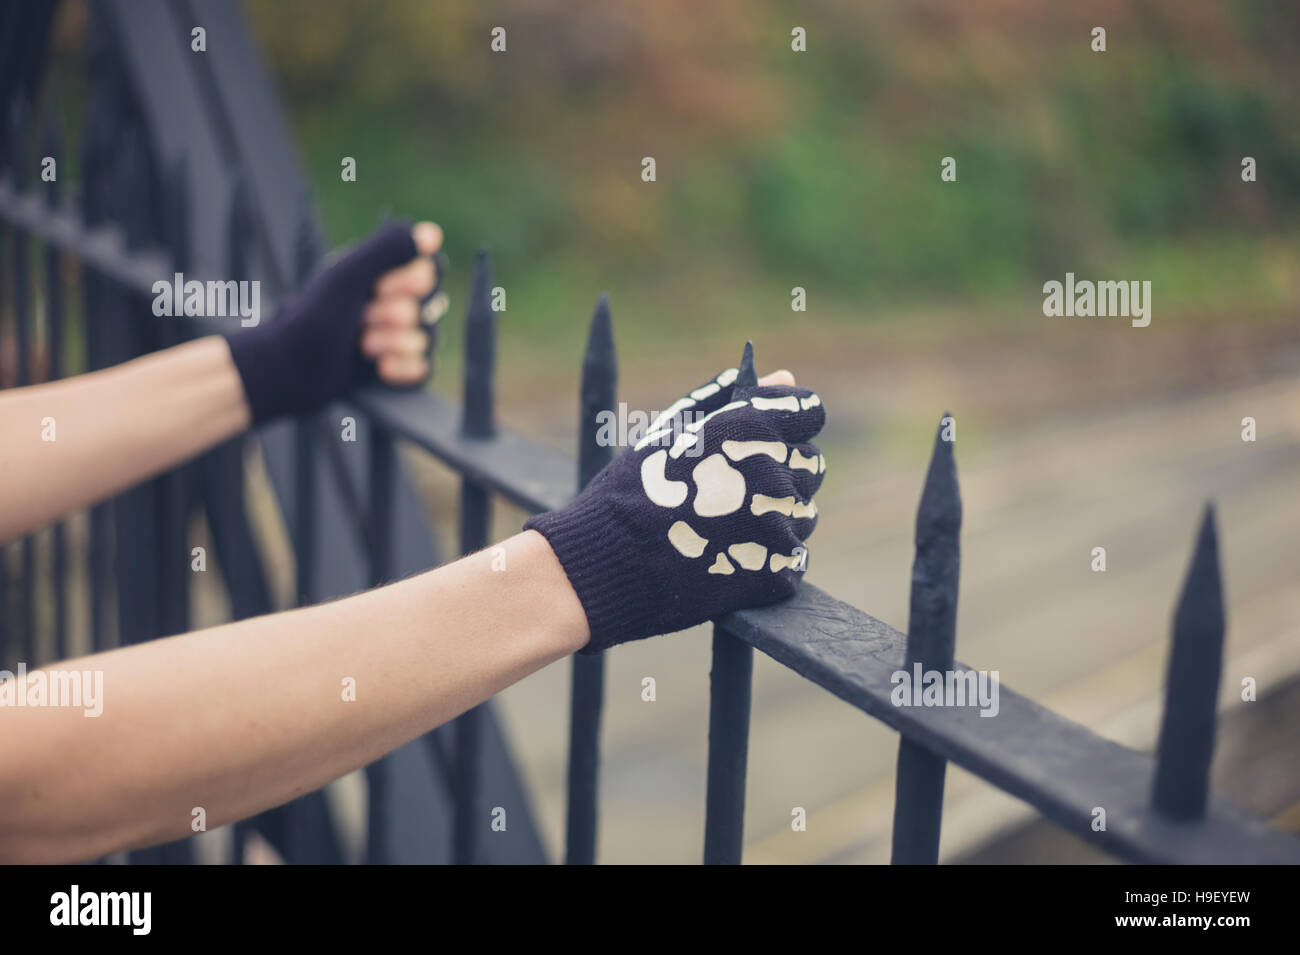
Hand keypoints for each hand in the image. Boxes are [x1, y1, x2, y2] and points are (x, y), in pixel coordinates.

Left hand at [225, 220, 443, 423]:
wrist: (290, 369)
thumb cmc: (312, 316)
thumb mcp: (348, 275)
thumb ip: (389, 248)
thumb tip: (432, 235)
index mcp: (385, 271)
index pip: (432, 269)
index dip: (412, 282)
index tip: (378, 287)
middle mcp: (397, 300)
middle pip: (434, 305)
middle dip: (396, 315)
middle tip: (362, 318)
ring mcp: (400, 334)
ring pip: (430, 336)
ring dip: (395, 343)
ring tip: (363, 346)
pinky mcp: (400, 366)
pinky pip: (426, 366)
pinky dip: (403, 368)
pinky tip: (380, 367)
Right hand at [524, 363, 825, 652]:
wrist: (608, 563)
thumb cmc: (633, 490)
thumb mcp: (675, 430)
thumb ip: (734, 399)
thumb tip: (785, 377)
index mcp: (752, 428)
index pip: (809, 412)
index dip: (787, 423)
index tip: (762, 439)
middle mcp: (775, 473)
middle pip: (810, 464)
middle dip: (782, 471)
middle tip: (734, 491)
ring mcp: (779, 527)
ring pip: (803, 514)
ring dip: (776, 518)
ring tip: (726, 527)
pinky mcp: (776, 574)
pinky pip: (793, 562)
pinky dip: (769, 562)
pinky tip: (729, 558)